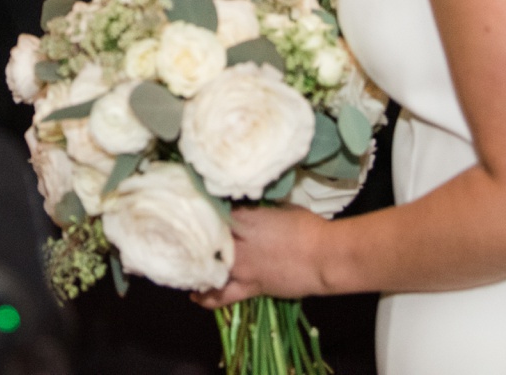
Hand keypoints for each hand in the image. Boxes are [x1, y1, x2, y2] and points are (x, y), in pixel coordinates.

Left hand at [192, 205, 336, 308]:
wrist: (324, 257)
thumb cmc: (307, 227)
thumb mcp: (280, 208)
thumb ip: (259, 210)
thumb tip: (248, 209)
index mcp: (245, 217)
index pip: (213, 212)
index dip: (202, 211)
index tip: (193, 209)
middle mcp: (237, 242)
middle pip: (205, 238)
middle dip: (193, 236)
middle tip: (182, 236)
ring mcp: (241, 266)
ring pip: (209, 267)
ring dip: (197, 266)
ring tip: (186, 266)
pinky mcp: (250, 287)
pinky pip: (223, 295)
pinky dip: (208, 296)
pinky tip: (196, 295)